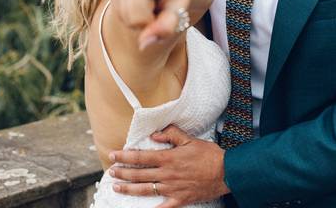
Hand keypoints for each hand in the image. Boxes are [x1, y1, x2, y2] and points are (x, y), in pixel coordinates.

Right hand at [106, 0, 194, 49]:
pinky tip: (138, 2)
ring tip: (150, 2)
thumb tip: (143, 45)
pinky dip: (129, 15)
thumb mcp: (179, 9)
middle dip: (148, 22)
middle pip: (137, 16)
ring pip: (127, 18)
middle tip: (159, 9)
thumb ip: (166, 26)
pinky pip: (118, 15)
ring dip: (139, 18)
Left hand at [109, 125, 229, 206]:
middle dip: (122, 173)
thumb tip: (154, 134)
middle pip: (139, 174)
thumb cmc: (209, 155)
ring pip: (145, 190)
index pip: (141, 157)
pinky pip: (163, 207)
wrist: (226, 172)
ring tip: (117, 187)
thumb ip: (171, 135)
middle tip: (110, 172)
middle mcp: (167, 174)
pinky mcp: (180, 200)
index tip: (113, 155)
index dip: (125, 156)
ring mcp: (172, 189)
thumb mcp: (190, 139)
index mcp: (168, 158)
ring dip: (129, 189)